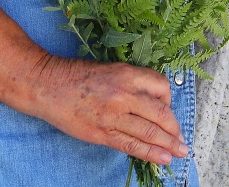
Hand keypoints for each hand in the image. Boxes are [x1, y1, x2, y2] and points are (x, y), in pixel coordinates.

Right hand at [21, 54, 188, 166]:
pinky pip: (132, 146)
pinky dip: (151, 154)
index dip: (169, 99)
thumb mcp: (108, 70)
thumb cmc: (75, 75)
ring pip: (150, 132)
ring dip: (169, 144)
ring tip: (181, 152)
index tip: (168, 108)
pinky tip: (163, 158)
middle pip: (161, 113)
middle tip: (182, 138)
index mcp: (126, 73)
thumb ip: (130, 83)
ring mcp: (113, 115)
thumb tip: (151, 102)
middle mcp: (124, 94)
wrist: (46, 85)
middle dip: (174, 128)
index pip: (161, 86)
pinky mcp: (102, 133)